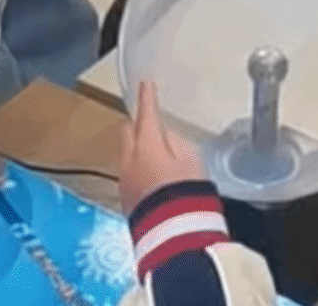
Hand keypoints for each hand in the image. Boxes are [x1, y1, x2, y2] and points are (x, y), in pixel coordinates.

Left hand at [119, 82, 204, 215]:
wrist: (172, 234)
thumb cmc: (187, 192)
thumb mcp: (191, 160)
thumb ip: (177, 143)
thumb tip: (167, 136)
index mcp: (146, 144)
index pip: (146, 113)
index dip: (147, 97)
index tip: (145, 83)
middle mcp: (129, 160)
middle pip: (126, 131)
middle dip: (136, 123)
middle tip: (147, 119)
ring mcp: (125, 180)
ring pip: (126, 154)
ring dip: (136, 149)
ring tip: (154, 152)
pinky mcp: (126, 199)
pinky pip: (129, 174)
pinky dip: (138, 169)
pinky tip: (152, 176)